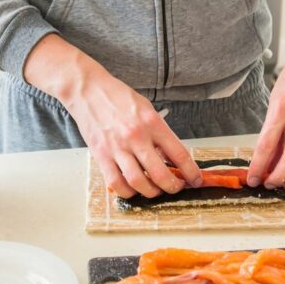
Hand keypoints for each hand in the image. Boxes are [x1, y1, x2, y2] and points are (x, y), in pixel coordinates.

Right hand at [23, 35, 201, 197]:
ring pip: (138, 182)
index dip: (191, 172)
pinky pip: (116, 182)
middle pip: (160, 174)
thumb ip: (159, 132)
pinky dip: (127, 192)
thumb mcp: (147, 109)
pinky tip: (133, 189)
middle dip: (173, 187)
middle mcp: (136, 136)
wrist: (88, 90)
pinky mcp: (101, 155)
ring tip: (155, 190)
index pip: (179, 154)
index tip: (196, 180)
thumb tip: (171, 158)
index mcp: (152, 123)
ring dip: (151, 192)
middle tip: (176, 188)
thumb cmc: (118, 98)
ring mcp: (117, 147)